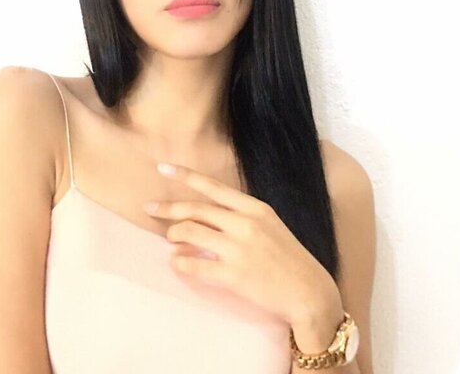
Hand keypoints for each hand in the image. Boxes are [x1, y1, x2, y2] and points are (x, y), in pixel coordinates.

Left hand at [144, 162, 340, 326]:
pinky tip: (177, 263)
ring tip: (170, 241)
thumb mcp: (271, 227)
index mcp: (256, 209)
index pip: (214, 187)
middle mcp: (246, 224)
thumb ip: (242, 217)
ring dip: (174, 236)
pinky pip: (193, 265)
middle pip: (196, 209)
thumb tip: (209, 216)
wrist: (309, 292)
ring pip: (190, 233)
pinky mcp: (233, 275)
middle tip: (150, 208)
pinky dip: (179, 263)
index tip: (163, 167)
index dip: (186, 176)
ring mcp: (238, 249)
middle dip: (168, 208)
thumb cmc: (290, 260)